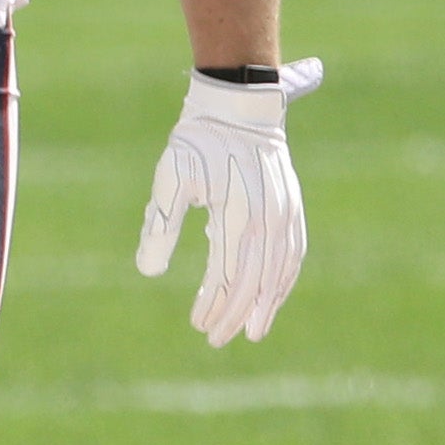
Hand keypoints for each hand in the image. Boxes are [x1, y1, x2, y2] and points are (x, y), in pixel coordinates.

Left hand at [136, 59, 322, 345]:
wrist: (237, 106)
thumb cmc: (196, 143)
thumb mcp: (169, 179)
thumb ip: (159, 226)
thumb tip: (149, 271)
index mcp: (237, 214)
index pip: (228, 276)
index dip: (214, 305)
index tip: (198, 325)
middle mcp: (268, 218)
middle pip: (256, 281)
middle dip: (236, 314)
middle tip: (216, 338)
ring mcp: (286, 212)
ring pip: (281, 270)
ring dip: (267, 304)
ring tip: (253, 330)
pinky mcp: (293, 206)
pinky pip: (295, 250)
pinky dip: (285, 277)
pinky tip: (273, 295)